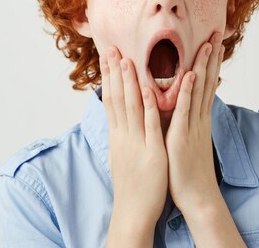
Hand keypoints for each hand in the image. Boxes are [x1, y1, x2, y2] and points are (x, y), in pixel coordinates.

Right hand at [101, 47, 167, 232]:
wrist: (133, 211)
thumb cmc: (131, 183)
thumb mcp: (122, 154)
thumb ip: (122, 134)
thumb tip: (118, 119)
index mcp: (118, 134)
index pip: (111, 99)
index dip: (108, 77)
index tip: (106, 57)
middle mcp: (123, 135)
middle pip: (117, 98)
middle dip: (114, 72)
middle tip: (110, 47)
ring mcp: (137, 142)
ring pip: (132, 107)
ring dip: (129, 82)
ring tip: (126, 59)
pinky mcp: (152, 152)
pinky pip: (151, 125)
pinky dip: (151, 106)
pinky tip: (150, 89)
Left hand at [165, 32, 224, 213]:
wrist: (198, 197)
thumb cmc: (188, 171)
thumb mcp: (188, 140)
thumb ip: (185, 121)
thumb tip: (181, 106)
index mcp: (199, 119)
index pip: (206, 84)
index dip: (210, 62)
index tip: (212, 41)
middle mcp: (199, 118)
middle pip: (207, 81)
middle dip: (212, 56)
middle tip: (217, 32)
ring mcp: (193, 126)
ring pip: (199, 90)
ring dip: (203, 66)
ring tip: (207, 44)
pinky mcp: (183, 136)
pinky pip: (186, 110)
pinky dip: (188, 91)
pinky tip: (191, 74)